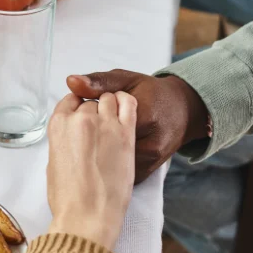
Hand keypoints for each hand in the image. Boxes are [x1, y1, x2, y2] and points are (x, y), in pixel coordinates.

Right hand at [46, 92, 136, 249]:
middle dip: (94, 111)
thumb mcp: (53, 164)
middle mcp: (80, 118)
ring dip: (110, 106)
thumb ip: (62, 142)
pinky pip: (128, 103)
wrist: (88, 215)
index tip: (81, 115)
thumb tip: (70, 139)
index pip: (69, 101)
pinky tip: (126, 107)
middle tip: (98, 129)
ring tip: (113, 123)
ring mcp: (104, 123)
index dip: (76, 107)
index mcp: (58, 125)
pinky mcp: (126, 132)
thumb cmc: (68, 197)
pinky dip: (126, 101)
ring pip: (108, 99)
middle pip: (90, 102)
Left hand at [66, 70, 209, 183]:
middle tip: (90, 126)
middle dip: (91, 135)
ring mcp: (149, 160)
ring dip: (97, 151)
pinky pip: (118, 172)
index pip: (101, 121)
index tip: (86, 109)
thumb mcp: (126, 80)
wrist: (181, 112)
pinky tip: (103, 152)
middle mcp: (151, 142)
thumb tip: (71, 81)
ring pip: (109, 160)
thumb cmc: (151, 93)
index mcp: (145, 115)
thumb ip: (99, 82)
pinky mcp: (147, 171)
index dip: (87, 115)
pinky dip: (106, 162)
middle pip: (104, 143)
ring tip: (97, 138)